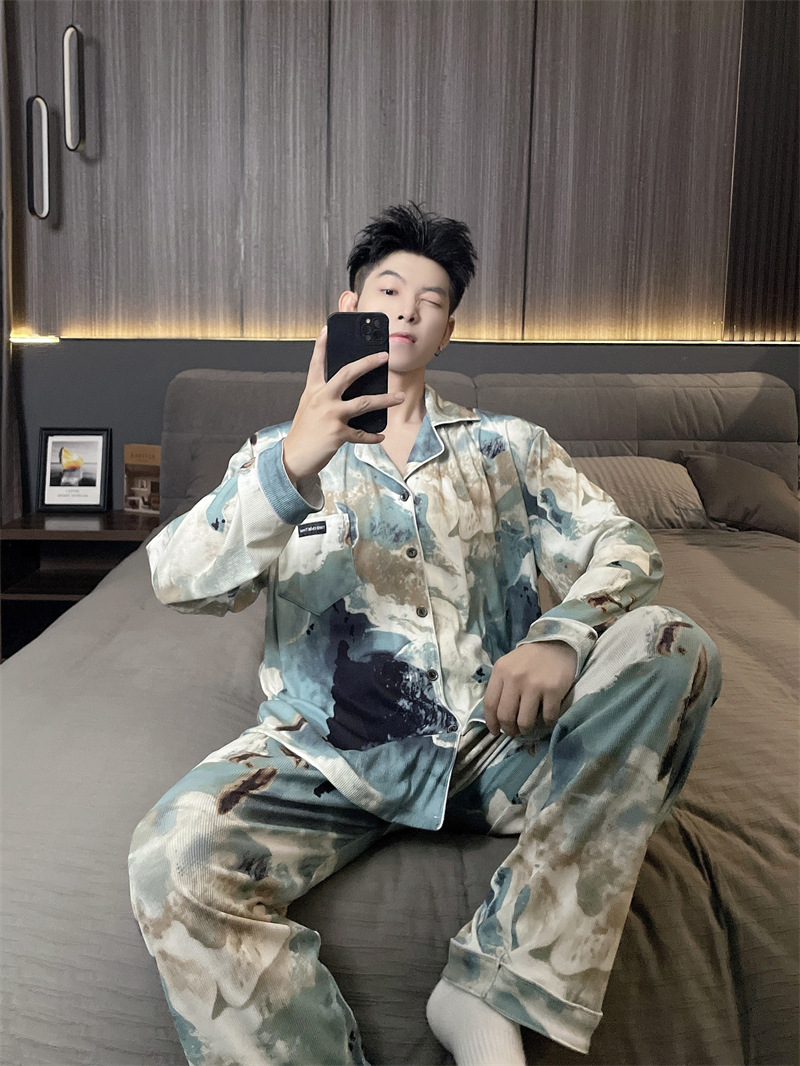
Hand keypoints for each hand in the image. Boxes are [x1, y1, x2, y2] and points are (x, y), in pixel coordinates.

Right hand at [282, 327, 404, 482]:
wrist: (292, 457)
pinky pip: (362, 433)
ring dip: (386, 400)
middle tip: (384, 356)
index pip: (317, 363)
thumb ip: (324, 396)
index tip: (327, 329)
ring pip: (365, 402)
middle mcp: (322, 398)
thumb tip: (350, 392)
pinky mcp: (338, 433)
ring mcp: (330, 415)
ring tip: (399, 398)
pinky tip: (381, 436)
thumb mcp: (309, 408)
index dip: (321, 345)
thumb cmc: (303, 433)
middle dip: (369, 362)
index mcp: (313, 391)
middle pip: (348, 373)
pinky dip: (373, 436)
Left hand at [483, 641, 577, 736]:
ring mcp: (535, 685)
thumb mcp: (508, 666)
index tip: (495, 731)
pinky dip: (547, 722)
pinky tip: (547, 718)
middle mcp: (515, 678)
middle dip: (509, 730)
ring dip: (525, 730)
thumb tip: (495, 716)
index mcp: (501, 671)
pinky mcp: (553, 690)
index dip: (491, 723)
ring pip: (524, 721)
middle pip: (505, 716)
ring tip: (528, 727)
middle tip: (514, 732)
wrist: (557, 645)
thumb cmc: (530, 659)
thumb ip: (500, 686)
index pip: (489, 704)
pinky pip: (547, 717)